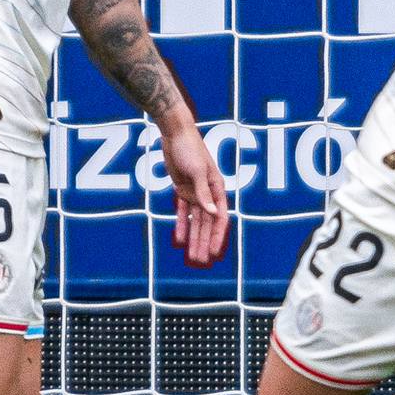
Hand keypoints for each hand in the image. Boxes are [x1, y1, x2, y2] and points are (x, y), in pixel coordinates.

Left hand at [157, 121, 231, 266]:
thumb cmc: (190, 148)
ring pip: (195, 221)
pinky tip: (179, 239)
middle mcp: (208, 193)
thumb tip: (213, 212)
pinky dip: (181, 225)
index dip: (217, 236)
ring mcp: (195, 192)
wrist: (175, 134)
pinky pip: (182, 211)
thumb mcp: (197, 171)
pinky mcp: (182, 189)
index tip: (214, 253)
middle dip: (204, 242)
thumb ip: (204, 193)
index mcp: (217, 188)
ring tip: (192, 256)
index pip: (219, 218)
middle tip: (200, 261)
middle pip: (207, 223)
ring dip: (193, 238)